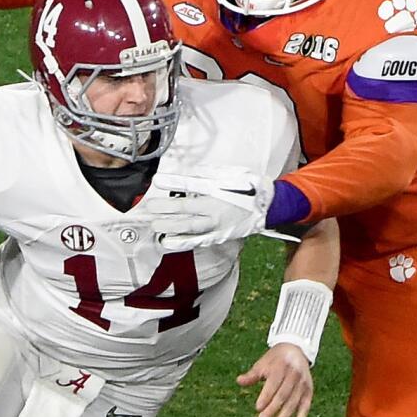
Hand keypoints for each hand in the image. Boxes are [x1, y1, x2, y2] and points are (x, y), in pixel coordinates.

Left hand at [138, 167, 274, 250]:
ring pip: (189, 227)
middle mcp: (215, 210)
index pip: (192, 185)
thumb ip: (207, 175)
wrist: (268, 207)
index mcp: (218, 191)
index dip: (173, 182)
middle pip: (186, 210)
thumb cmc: (249, 188)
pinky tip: (168, 242)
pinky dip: (182, 242)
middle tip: (148, 209)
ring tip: (154, 226)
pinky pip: (197, 241)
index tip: (157, 181)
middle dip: (165, 210)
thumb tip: (188, 174)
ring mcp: (216, 226)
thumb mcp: (229, 174)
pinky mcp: (218, 236)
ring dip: (170, 227)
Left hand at [237, 343, 312, 416]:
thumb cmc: (274, 360)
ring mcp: (303, 384)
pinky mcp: (309, 391)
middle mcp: (295, 375)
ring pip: (293, 404)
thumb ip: (252, 375)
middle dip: (272, 410)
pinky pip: (305, 408)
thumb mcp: (262, 364)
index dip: (266, 396)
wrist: (296, 350)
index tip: (257, 408)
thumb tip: (239, 381)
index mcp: (282, 366)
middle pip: (283, 396)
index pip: (274, 384)